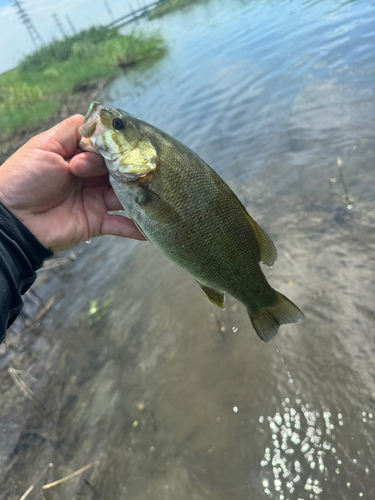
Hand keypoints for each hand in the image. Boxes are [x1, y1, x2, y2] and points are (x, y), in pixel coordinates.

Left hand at [0, 115, 144, 252]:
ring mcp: (95, 199)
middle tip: (131, 171)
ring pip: (124, 196)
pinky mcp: (96, 222)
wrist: (13, 219)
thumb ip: (72, 131)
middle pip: (119, 170)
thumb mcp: (44, 145)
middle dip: (128, 169)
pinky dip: (137, 228)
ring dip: (139, 195)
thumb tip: (100, 121)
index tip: (118, 149)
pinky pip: (121, 225)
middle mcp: (90, 177)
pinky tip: (152, 227)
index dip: (113, 147)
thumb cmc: (24, 179)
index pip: (106, 147)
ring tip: (157, 191)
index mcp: (78, 156)